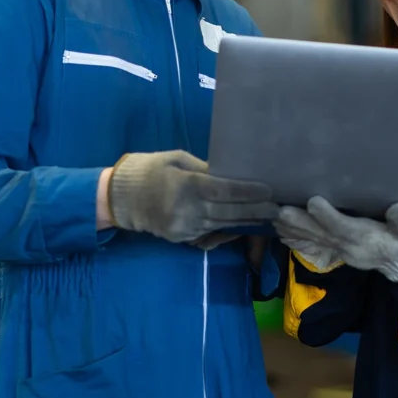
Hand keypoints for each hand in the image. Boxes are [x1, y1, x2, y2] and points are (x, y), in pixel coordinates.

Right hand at [107, 150, 278, 244]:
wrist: (119, 199)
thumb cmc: (148, 170)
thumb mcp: (176, 159)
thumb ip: (203, 169)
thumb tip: (229, 175)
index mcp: (186, 185)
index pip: (225, 191)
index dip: (249, 192)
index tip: (269, 190)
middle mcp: (188, 210)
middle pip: (229, 212)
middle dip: (256, 210)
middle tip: (278, 208)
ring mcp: (185, 228)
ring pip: (223, 225)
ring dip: (246, 221)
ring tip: (266, 217)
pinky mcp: (182, 239)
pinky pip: (210, 234)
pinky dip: (227, 229)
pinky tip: (242, 224)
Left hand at [274, 196, 397, 282]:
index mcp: (364, 238)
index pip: (343, 227)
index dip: (328, 215)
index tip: (313, 201)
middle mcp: (347, 246)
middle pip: (320, 234)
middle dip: (300, 223)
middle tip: (281, 211)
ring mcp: (338, 250)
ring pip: (312, 240)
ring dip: (292, 230)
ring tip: (273, 218)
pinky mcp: (334, 251)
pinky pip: (311, 248)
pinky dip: (295, 242)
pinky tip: (280, 235)